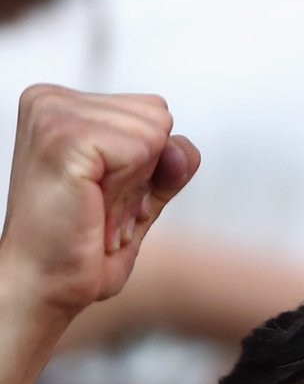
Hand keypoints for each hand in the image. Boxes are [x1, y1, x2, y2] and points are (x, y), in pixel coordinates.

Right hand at [0, 86, 199, 324]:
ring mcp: (52, 114)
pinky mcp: (63, 138)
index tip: (104, 192)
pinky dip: (130, 188)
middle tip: (100, 204)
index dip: (146, 161)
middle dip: (144, 170)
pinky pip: (143, 149)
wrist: (42, 284)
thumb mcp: (142, 192)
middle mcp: (49, 100)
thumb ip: (171, 161)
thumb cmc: (84, 243)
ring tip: (94, 207)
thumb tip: (181, 147)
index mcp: (60, 103)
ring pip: (154, 131)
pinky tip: (93, 207)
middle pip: (158, 115)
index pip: (153, 109)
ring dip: (135, 183)